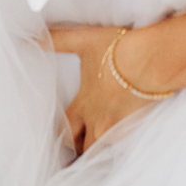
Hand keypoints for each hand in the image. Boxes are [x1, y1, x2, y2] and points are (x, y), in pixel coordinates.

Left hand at [50, 25, 155, 154]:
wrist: (154, 58)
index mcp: (83, 104)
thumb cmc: (120, 49)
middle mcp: (98, 122)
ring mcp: (118, 129)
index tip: (65, 135)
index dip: (63, 135)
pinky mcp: (137, 129)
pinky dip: (123, 141)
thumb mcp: (85, 41)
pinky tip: (127, 130)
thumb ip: (58, 40)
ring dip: (102, 145)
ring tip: (105, 137)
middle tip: (83, 143)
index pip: (64, 131)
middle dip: (81, 147)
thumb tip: (31, 37)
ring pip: (104, 148)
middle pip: (82, 148)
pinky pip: (125, 144)